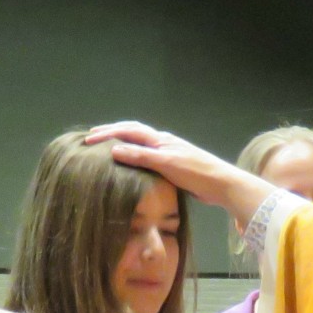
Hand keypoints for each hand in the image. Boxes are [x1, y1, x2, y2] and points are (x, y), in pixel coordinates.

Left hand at [81, 123, 272, 221]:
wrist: (224, 183)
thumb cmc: (203, 182)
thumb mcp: (176, 174)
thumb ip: (160, 169)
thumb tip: (143, 172)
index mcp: (165, 143)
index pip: (137, 132)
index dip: (117, 132)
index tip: (98, 136)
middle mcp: (165, 141)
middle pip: (131, 129)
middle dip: (109, 130)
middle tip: (88, 136)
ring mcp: (167, 149)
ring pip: (135, 136)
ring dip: (112, 135)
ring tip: (93, 139)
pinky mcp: (171, 161)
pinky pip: (146, 154)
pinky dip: (128, 151)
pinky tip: (113, 152)